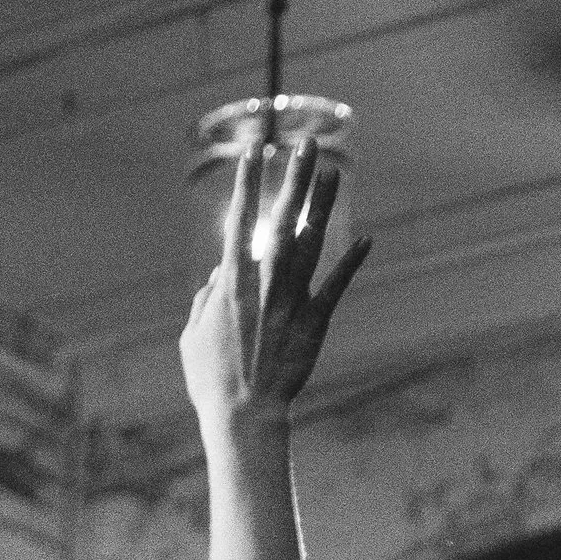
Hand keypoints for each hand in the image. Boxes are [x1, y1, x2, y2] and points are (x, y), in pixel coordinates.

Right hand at [179, 136, 369, 441]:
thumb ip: (204, 302)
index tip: (256, 151)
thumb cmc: (211, 381)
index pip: (241, 221)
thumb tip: (217, 276)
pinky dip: (351, 263)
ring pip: (311, 243)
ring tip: (334, 172)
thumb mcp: (193, 339)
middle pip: (284, 220)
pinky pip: (335, 286)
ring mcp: (292, 300)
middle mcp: (265, 283)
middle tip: (307, 144)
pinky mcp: (313, 322)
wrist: (245, 415)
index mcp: (232, 284)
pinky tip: (368, 238)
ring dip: (323, 205)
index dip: (249, 184)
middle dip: (296, 178)